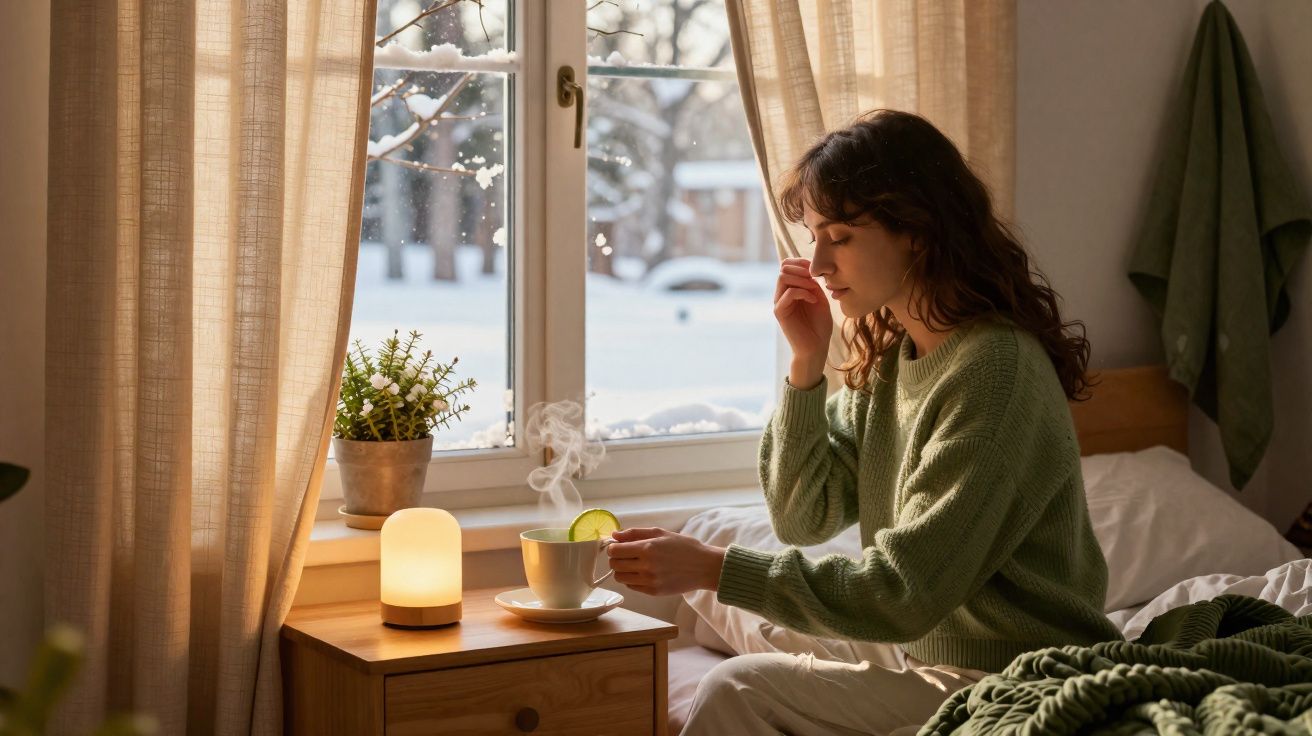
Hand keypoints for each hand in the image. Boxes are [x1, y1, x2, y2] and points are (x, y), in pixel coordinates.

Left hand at [605, 527, 726, 596]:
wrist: (704, 567)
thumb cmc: (684, 547)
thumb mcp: (660, 533)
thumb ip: (635, 533)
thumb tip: (614, 535)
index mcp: (647, 548)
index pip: (615, 551)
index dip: (613, 547)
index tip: (618, 546)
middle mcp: (646, 566)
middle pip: (614, 565)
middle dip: (616, 558)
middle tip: (625, 555)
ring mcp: (650, 581)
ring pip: (620, 578)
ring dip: (622, 570)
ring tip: (633, 564)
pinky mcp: (654, 592)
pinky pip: (632, 586)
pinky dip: (632, 579)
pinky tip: (643, 572)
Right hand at [774, 258, 832, 374]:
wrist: (816, 347)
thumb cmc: (819, 326)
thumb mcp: (820, 299)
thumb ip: (813, 284)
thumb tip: (808, 269)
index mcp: (790, 289)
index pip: (787, 265)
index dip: (800, 262)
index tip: (816, 270)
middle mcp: (782, 294)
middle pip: (783, 268)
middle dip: (801, 268)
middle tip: (815, 280)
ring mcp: (779, 303)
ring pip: (783, 277)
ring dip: (802, 279)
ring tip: (815, 290)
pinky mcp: (780, 312)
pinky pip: (788, 293)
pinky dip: (803, 293)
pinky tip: (814, 301)